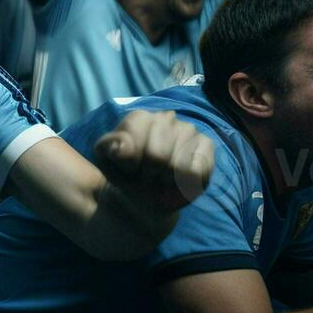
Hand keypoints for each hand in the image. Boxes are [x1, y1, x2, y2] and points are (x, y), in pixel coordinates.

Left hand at [94, 110, 213, 216]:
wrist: (143, 195)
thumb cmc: (124, 174)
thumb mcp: (106, 160)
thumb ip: (109, 148)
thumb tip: (123, 148)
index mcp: (139, 118)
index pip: (133, 141)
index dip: (129, 163)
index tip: (128, 169)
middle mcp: (166, 118)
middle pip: (157, 156)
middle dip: (148, 175)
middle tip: (146, 177)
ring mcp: (188, 129)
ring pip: (177, 166)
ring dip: (166, 181)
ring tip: (161, 178)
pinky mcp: (206, 145)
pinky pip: (197, 171)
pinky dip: (185, 184)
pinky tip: (179, 181)